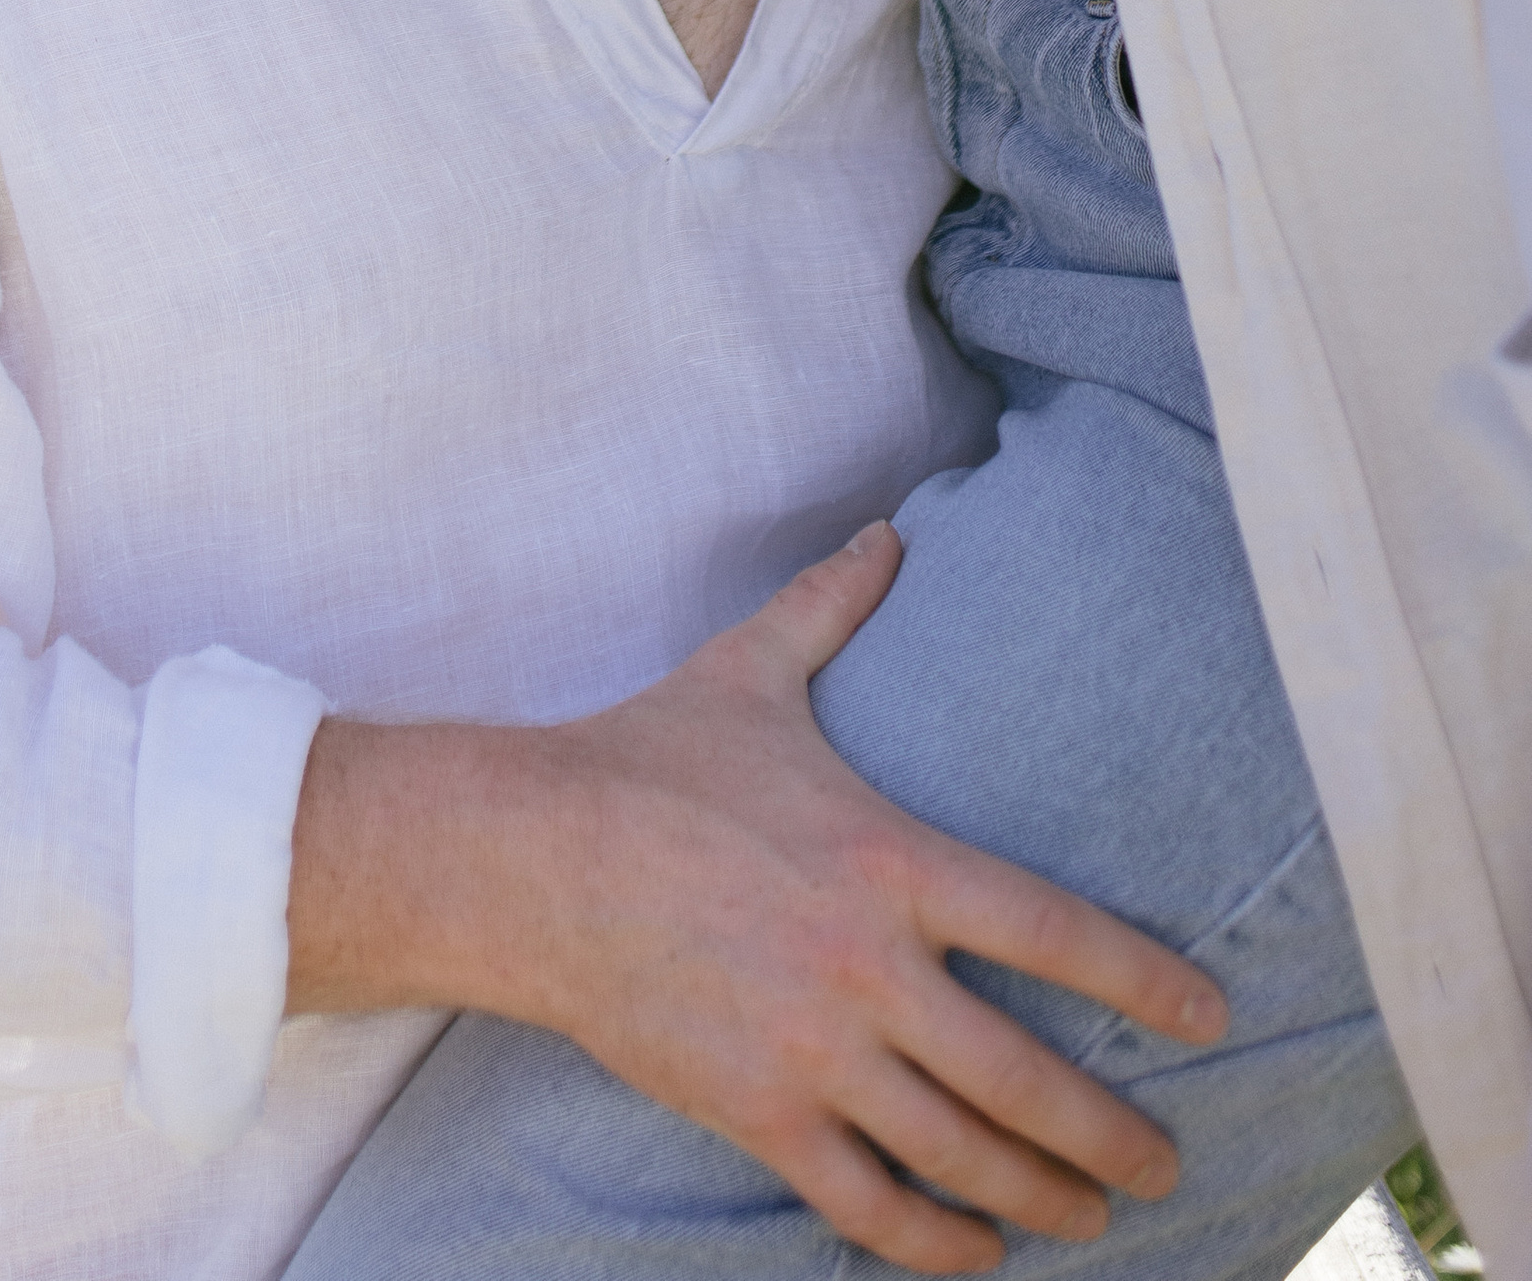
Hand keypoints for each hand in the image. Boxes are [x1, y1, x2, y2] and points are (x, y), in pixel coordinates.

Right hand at [286, 522, 1227, 1275]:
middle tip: (1167, 1160)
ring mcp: (815, 1051)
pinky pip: (870, 1202)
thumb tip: (888, 531)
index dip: (1148, 983)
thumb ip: (834, 606)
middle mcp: (869, 967)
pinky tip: (977, 1254)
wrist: (530, 857)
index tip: (1210, 1018)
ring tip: (1097, 1216)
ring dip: (1045, 1199)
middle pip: (1029, 1079)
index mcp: (891, 858)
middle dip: (1114, 1134)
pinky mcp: (758, 1111)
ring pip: (963, 1154)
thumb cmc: (647, 756)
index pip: (1057, 933)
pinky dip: (936, 1243)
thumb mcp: (749, 668)